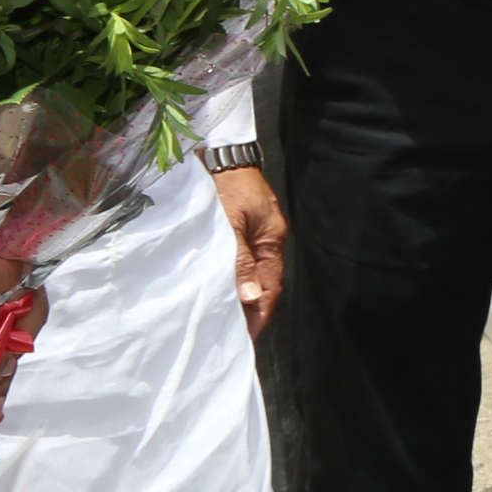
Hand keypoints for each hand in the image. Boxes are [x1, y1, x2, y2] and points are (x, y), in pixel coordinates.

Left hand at [214, 163, 285, 337]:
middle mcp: (268, 240)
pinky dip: (233, 278)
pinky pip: (242, 261)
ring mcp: (256, 233)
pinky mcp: (242, 228)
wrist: (220, 152)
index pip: (271, 287)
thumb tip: (251, 297)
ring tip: (223, 318)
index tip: (246, 338)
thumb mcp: (229, 223)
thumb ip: (239, 259)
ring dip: (240, 295)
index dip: (259, 314)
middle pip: (264, 283)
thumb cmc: (224, 185)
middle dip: (250, 310)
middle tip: (230, 335)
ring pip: (252, 273)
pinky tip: (220, 287)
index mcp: (272, 239)